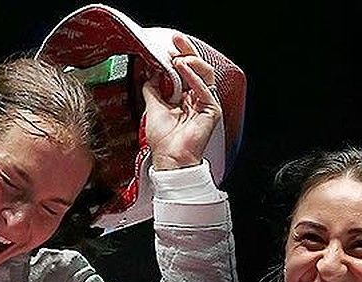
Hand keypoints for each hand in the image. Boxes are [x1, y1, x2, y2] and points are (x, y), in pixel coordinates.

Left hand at [142, 33, 222, 170]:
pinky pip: (205, 90)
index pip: (185, 70)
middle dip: (187, 51)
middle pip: (197, 68)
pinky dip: (194, 78)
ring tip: (178, 58)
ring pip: (205, 75)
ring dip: (191, 63)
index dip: (178, 55)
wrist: (169, 160)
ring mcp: (205, 104)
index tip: (168, 45)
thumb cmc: (164, 141)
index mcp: (185, 97)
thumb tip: (149, 72)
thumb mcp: (152, 107)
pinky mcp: (211, 112)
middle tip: (176, 40)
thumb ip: (152, 89)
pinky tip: (183, 69)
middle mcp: (196, 99)